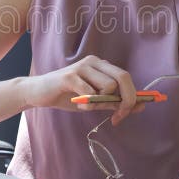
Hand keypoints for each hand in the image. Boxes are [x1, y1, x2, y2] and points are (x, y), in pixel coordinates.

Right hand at [23, 55, 143, 124]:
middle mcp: (93, 61)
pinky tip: (78, 104)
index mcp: (101, 65)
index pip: (126, 77)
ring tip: (87, 105)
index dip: (133, 96)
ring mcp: (81, 67)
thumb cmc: (67, 96)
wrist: (38, 93)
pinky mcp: (70, 76)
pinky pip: (90, 93)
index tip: (128, 113)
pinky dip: (88, 105)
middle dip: (127, 100)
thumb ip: (114, 101)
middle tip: (118, 116)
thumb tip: (140, 106)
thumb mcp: (94, 101)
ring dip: (101, 103)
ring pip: (108, 86)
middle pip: (123, 77)